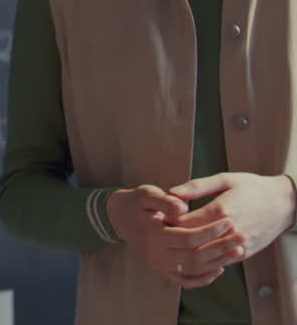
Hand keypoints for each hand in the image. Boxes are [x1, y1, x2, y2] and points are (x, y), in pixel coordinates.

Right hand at [106, 184, 235, 288]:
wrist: (119, 218)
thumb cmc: (136, 202)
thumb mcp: (146, 193)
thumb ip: (164, 200)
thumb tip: (183, 208)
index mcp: (151, 234)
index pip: (187, 237)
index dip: (210, 231)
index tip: (229, 220)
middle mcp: (154, 253)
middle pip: (194, 255)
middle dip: (220, 247)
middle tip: (241, 237)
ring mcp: (158, 264)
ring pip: (193, 268)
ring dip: (218, 261)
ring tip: (238, 251)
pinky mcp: (161, 270)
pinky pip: (184, 280)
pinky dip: (202, 278)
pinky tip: (219, 269)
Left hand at [170, 173, 295, 265]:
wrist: (285, 203)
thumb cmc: (253, 188)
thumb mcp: (225, 180)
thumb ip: (196, 187)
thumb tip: (171, 192)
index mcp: (221, 210)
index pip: (183, 223)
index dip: (167, 221)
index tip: (158, 218)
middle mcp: (229, 230)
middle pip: (191, 241)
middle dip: (173, 237)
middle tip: (159, 233)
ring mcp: (238, 245)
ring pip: (204, 256)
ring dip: (186, 251)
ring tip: (173, 243)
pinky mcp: (245, 253)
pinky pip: (219, 262)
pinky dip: (203, 259)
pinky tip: (192, 252)